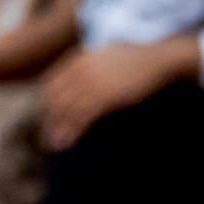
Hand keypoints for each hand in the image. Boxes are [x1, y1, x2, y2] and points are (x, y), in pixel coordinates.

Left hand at [43, 39, 196, 151]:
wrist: (155, 58)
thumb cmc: (135, 60)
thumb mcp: (107, 57)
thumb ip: (92, 66)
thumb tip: (87, 81)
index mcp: (80, 59)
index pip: (53, 82)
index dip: (48, 103)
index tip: (50, 119)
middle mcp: (82, 70)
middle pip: (57, 98)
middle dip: (50, 119)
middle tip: (48, 138)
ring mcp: (93, 83)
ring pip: (67, 109)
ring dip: (58, 129)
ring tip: (55, 146)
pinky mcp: (106, 96)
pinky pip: (82, 115)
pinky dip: (73, 130)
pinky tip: (69, 142)